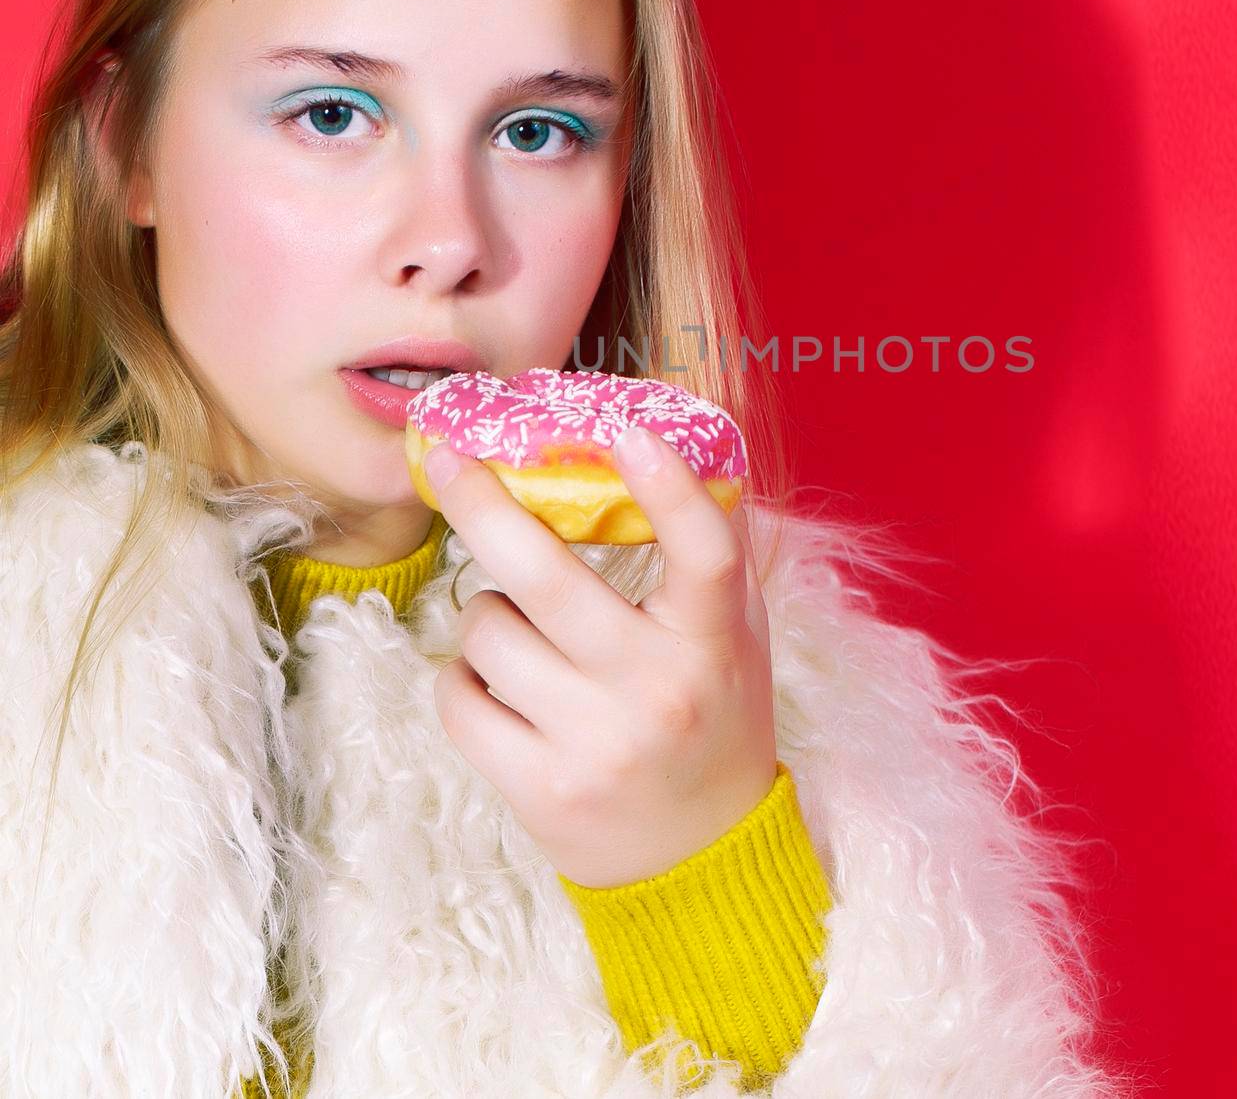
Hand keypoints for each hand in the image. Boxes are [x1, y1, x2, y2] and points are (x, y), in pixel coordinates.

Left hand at [425, 426, 777, 888]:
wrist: (702, 858)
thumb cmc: (714, 718)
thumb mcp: (736, 635)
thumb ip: (714, 552)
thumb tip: (678, 443)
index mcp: (713, 640)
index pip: (703, 553)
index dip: (667, 489)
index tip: (625, 431)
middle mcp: (656, 688)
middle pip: (547, 579)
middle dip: (481, 505)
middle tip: (446, 458)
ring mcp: (594, 742)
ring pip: (488, 633)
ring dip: (487, 613)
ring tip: (519, 629)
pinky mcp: (540, 788)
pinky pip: (458, 698)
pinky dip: (463, 676)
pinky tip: (494, 683)